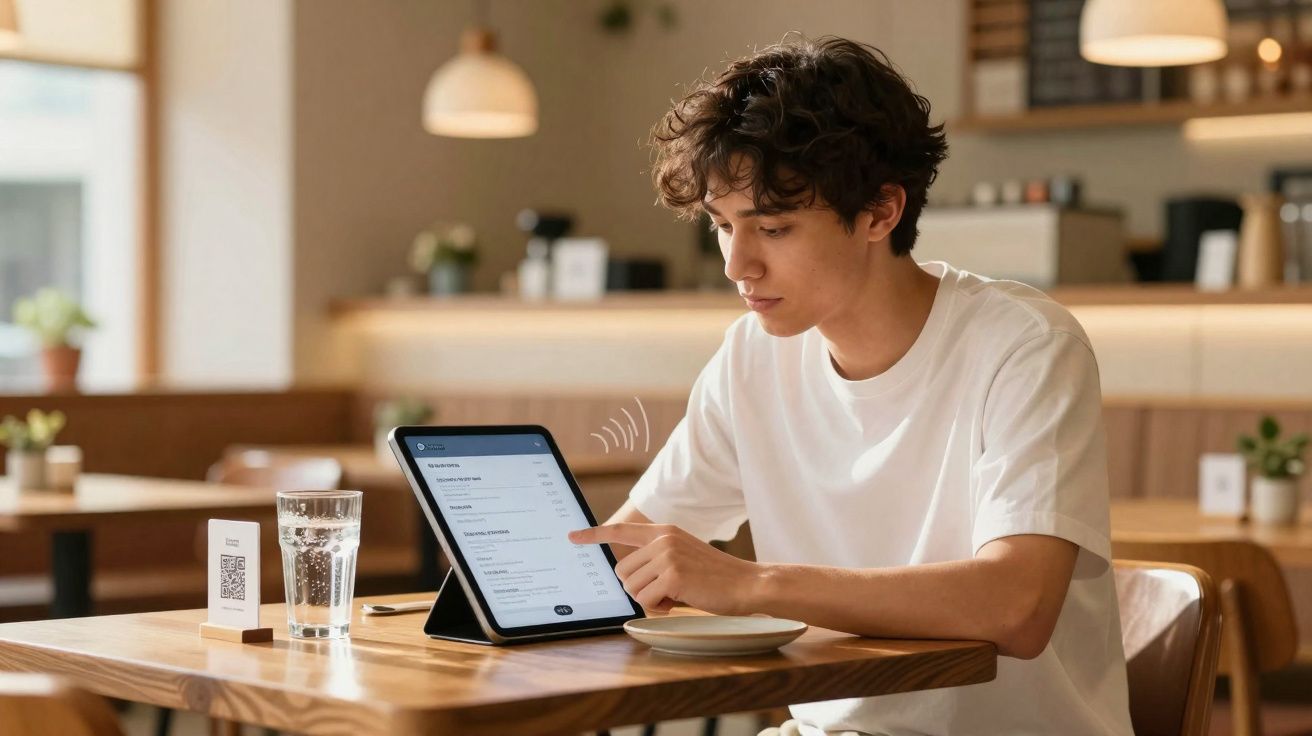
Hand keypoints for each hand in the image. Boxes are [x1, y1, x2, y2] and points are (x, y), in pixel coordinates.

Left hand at [567, 523, 764, 614]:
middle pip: (622, 571)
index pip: (622, 530)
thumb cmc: (715, 578)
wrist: (746, 584)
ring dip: (650, 599)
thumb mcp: (683, 557)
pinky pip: (647, 599)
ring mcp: (668, 555)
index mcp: (665, 531)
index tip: (572, 536)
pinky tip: (682, 600)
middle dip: (638, 588)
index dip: (594, 535)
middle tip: (667, 591)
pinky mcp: (673, 574)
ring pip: (632, 587)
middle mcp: (663, 539)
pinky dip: (661, 607)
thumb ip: (657, 558)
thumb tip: (626, 575)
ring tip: (677, 594)